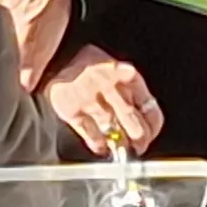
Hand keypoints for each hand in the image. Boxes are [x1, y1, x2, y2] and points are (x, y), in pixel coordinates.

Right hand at [42, 49, 162, 154]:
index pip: (151, 110)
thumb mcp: (114, 65)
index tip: (150, 134)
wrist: (54, 56)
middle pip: (135, 126)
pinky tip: (101, 147)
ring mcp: (91, 101)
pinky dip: (99, 145)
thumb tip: (143, 116)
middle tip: (137, 147)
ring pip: (114, 133)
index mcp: (127, 75)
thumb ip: (129, 87)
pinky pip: (91, 136)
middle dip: (139, 141)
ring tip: (119, 149)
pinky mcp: (72, 111)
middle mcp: (111, 88)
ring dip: (119, 146)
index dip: (152, 128)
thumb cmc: (87, 63)